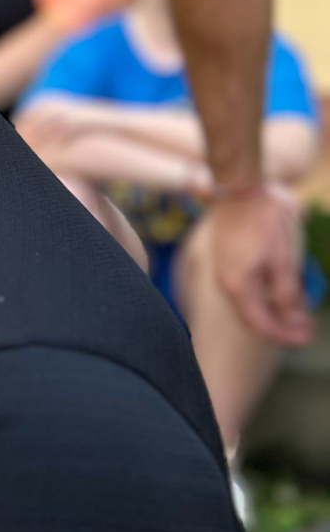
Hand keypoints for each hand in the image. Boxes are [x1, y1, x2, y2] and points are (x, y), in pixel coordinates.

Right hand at [210, 185, 312, 345]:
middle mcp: (226, 284)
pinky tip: (280, 293)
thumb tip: (294, 320)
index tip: (306, 339)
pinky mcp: (228, 263)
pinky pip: (246, 291)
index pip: (260, 324)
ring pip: (250, 304)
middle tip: (307, 330)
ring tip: (299, 313)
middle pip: (253, 317)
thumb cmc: (261, 222)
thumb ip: (286, 292)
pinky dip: (265, 298)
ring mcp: (224, 273)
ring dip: (274, 313)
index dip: (284, 335)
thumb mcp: (281, 259)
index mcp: (237, 287)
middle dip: (281, 326)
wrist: (237, 191)